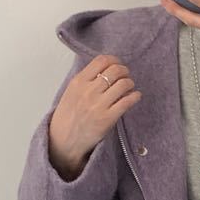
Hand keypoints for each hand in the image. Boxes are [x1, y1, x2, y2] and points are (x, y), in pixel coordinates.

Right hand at [48, 55, 140, 177]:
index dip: (114, 60)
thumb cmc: (69, 115)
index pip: (101, 61)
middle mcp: (89, 91)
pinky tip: (135, 96)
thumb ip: (86, 79)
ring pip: (123, 84)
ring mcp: (98, 105)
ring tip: (129, 88)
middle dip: (125, 71)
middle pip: (115, 70)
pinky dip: (135, 96)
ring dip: (130, 83)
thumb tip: (105, 68)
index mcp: (79, 82)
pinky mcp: (108, 118)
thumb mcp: (71, 92)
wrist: (64, 140)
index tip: (117, 64)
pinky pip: (127, 101)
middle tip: (126, 76)